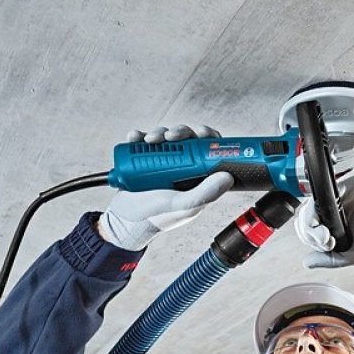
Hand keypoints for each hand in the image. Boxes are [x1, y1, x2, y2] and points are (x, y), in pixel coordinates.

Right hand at [98, 125, 233, 250]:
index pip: (208, 151)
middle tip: (171, 136)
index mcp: (196, 176)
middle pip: (187, 139)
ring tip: (149, 140)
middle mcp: (181, 167)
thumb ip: (206, 193)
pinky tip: (134, 138)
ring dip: (158, 132)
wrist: (125, 222)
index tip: (202, 132)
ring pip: (165, 137)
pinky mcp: (141, 161)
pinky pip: (141, 142)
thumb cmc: (157, 217)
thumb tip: (227, 176)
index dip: (208, 137)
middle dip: (180, 132)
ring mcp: (161, 163)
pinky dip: (138, 136)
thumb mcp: (184, 206)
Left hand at [295, 170, 353, 267]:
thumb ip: (334, 259)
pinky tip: (331, 210)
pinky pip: (324, 189)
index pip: (310, 234)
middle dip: (309, 231)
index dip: (312, 239)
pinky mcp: (345, 184)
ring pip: (310, 205)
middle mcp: (333, 215)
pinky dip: (321, 199)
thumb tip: (307, 262)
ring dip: (310, 218)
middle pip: (306, 220)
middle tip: (325, 238)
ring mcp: (337, 199)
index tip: (327, 243)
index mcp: (335, 231)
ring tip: (326, 230)